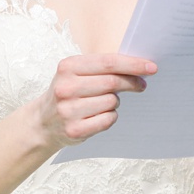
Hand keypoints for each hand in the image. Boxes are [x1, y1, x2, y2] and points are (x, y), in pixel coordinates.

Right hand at [30, 52, 152, 153]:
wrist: (42, 122)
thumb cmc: (67, 93)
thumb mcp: (75, 73)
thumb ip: (101, 68)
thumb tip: (138, 68)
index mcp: (67, 67)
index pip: (108, 63)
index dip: (132, 64)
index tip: (151, 67)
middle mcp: (66, 87)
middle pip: (112, 82)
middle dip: (132, 82)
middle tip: (141, 85)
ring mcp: (69, 110)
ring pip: (112, 102)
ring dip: (114, 102)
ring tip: (102, 102)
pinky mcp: (74, 130)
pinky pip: (108, 120)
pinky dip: (110, 116)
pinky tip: (99, 115)